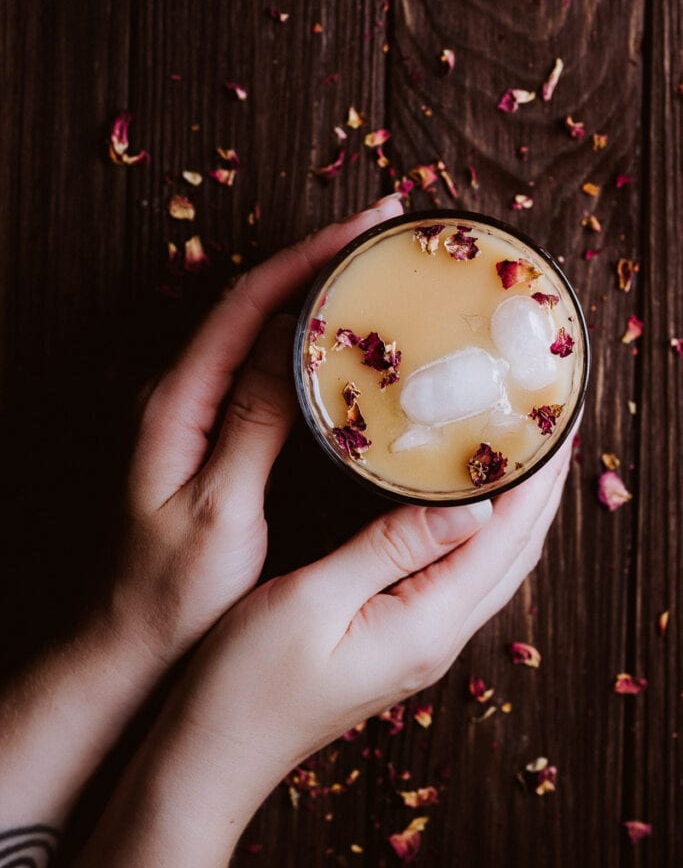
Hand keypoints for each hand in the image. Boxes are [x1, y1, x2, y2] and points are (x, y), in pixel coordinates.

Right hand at [37, 439, 573, 867]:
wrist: (217, 755)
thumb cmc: (248, 683)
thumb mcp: (313, 600)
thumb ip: (391, 547)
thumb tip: (471, 503)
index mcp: (426, 625)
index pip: (506, 538)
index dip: (536, 477)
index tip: (553, 422)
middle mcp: (438, 638)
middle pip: (515, 553)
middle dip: (542, 488)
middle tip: (550, 425)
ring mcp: (421, 645)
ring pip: (495, 567)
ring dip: (519, 510)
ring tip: (525, 456)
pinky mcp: (400, 643)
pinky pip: (464, 578)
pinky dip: (485, 534)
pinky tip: (470, 509)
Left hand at [105, 196, 403, 664]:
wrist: (132, 639)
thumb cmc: (171, 591)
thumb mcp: (219, 511)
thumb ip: (252, 425)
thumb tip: (293, 340)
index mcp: (175, 402)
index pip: (248, 303)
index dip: (310, 256)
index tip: (369, 228)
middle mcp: (181, 393)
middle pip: (255, 301)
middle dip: (320, 258)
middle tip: (387, 236)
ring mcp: (198, 411)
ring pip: (262, 331)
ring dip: (317, 293)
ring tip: (378, 271)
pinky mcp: (216, 434)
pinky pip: (266, 370)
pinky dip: (309, 343)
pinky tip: (348, 344)